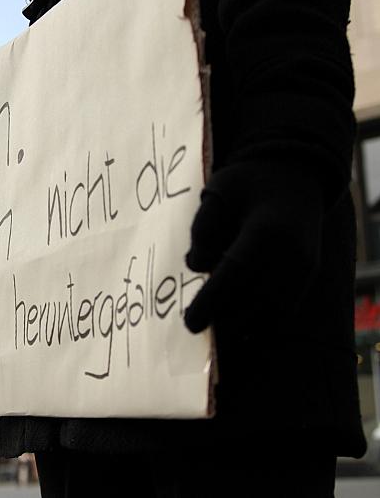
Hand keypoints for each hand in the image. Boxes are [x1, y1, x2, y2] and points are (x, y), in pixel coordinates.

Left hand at [184, 160, 323, 335]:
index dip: (211, 302)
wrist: (295, 174)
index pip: (235, 274)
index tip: (189, 324)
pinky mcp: (307, 276)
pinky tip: (235, 318)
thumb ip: (202, 229)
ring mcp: (304, 268)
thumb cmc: (247, 182)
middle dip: (223, 320)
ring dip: (241, 324)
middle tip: (195, 322)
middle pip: (255, 303)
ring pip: (272, 314)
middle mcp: (291, 254)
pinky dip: (260, 320)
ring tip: (214, 320)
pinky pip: (284, 310)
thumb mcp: (216, 193)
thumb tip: (196, 267)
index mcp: (266, 231)